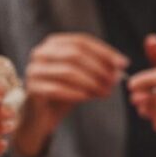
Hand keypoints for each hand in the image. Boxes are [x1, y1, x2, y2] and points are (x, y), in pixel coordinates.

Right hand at [14, 33, 127, 156]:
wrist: (42, 115)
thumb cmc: (64, 92)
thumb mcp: (84, 77)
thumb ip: (99, 69)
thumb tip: (120, 66)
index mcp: (54, 43)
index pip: (82, 41)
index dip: (104, 51)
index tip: (123, 64)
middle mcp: (41, 52)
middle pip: (74, 54)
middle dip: (98, 68)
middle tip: (114, 82)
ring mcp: (34, 70)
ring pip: (67, 71)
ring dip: (90, 82)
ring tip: (104, 92)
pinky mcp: (32, 89)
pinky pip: (56, 89)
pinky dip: (76, 93)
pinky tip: (88, 98)